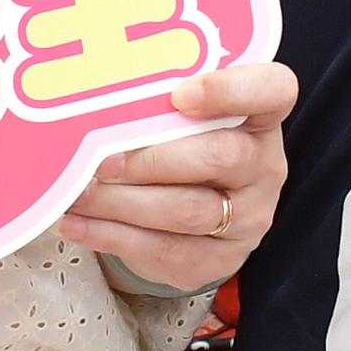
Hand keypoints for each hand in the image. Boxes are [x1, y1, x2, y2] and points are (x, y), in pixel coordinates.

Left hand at [58, 59, 294, 294]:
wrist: (193, 210)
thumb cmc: (182, 145)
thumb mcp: (180, 116)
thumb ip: (157, 103)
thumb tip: (94, 103)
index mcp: (260, 116)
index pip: (272, 91)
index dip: (231, 90)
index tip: (180, 95)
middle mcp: (264, 167)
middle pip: (221, 157)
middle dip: (152, 160)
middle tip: (102, 161)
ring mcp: (248, 219)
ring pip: (187, 211)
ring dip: (122, 202)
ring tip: (79, 193)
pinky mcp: (219, 259)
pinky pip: (165, 250)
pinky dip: (112, 236)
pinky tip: (78, 224)